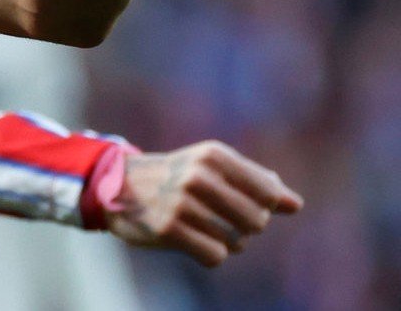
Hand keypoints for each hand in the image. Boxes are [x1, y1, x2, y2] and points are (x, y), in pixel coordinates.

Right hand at [105, 140, 302, 266]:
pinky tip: (192, 240)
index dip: (263, 205)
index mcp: (213, 155)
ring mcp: (181, 203)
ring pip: (237, 242)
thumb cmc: (177, 177)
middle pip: (257, 221)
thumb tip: (295, 205)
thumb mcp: (213, 167)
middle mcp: (198, 175)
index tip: (243, 201)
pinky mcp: (168, 229)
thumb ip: (257, 183)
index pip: (268, 193)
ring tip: (202, 227)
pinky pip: (215, 256)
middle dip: (245, 227)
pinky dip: (210, 254)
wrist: (117, 185)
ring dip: (226, 242)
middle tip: (219, 217)